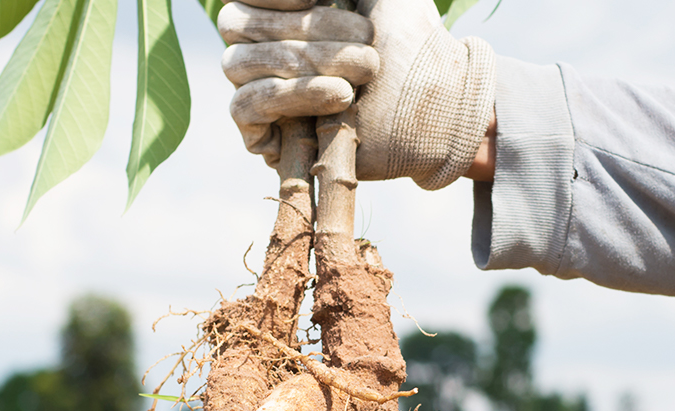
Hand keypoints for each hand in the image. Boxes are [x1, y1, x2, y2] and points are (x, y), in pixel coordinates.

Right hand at [221, 0, 495, 188]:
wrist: (438, 102)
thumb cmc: (408, 39)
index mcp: (275, 11)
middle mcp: (257, 47)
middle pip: (236, 24)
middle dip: (307, 27)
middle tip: (368, 40)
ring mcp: (255, 91)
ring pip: (238, 64)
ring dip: (306, 61)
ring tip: (365, 69)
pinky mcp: (262, 135)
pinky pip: (244, 107)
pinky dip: (291, 95)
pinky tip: (339, 95)